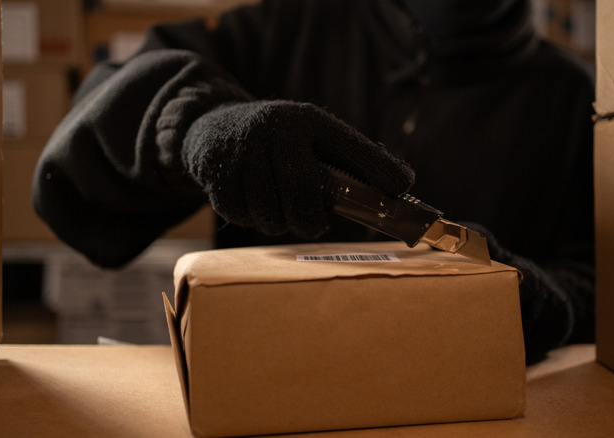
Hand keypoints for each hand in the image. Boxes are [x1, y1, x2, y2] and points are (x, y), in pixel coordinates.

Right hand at [182, 100, 414, 237]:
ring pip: (270, 215)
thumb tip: (400, 185)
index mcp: (307, 121)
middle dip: (310, 222)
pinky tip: (252, 204)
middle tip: (313, 225)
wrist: (212, 126)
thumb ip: (351, 160)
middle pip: (303, 195)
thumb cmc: (278, 141)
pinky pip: (241, 217)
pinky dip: (250, 220)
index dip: (378, 169)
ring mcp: (243, 151)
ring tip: (278, 210)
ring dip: (278, 223)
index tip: (400, 190)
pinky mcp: (217, 173)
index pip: (350, 146)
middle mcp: (275, 131)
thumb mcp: (312, 137)